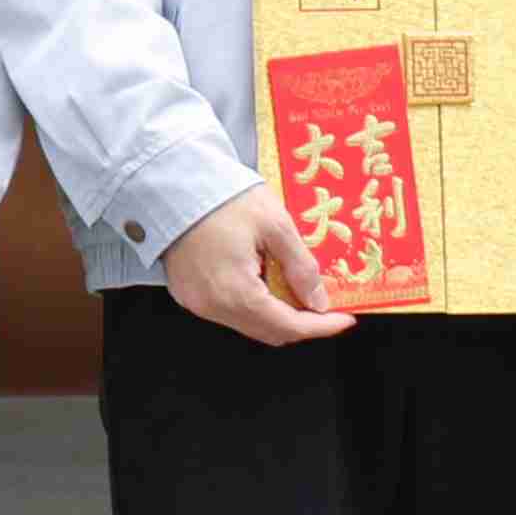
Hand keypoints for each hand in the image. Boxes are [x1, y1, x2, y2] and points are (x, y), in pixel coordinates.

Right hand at [156, 186, 353, 347]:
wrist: (171, 182)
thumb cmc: (222, 198)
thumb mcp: (275, 225)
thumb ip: (301, 267)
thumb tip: (319, 301)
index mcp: (236, 292)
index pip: (288, 326)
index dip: (321, 326)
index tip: (344, 318)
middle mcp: (213, 306)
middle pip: (268, 332)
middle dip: (301, 322)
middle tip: (323, 303)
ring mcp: (196, 302)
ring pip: (248, 324)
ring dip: (277, 314)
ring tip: (293, 286)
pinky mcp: (187, 293)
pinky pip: (227, 311)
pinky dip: (253, 305)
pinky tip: (263, 281)